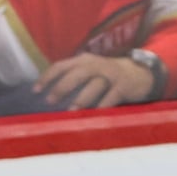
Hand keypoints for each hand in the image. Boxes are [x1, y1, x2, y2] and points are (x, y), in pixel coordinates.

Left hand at [39, 53, 159, 109]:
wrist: (141, 73)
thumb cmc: (109, 76)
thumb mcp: (91, 70)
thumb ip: (74, 77)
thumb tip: (52, 94)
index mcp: (84, 60)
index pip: (61, 66)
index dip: (47, 77)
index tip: (36, 91)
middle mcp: (96, 65)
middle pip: (76, 74)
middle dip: (62, 87)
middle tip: (50, 101)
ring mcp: (111, 74)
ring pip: (94, 85)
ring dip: (81, 99)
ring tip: (71, 112)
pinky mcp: (124, 86)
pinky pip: (112, 97)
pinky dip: (103, 106)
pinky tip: (96, 115)